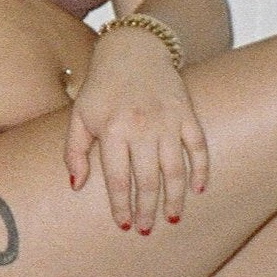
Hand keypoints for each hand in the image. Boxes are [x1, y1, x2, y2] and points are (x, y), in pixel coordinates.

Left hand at [64, 26, 208, 232]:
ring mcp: (168, 120)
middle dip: (147, 210)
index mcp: (113, 129)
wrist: (134, 48)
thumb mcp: (80, 114)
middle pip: (148, 180)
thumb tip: (76, 186)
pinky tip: (198, 189)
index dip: (121, 205)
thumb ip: (74, 151)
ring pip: (175, 169)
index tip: (123, 224)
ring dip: (175, 198)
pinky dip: (201, 170)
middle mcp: (142, 127)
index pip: (118, 179)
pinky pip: (198, 147)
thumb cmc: (103, 85)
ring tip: (173, 218)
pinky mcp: (186, 113)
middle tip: (146, 229)